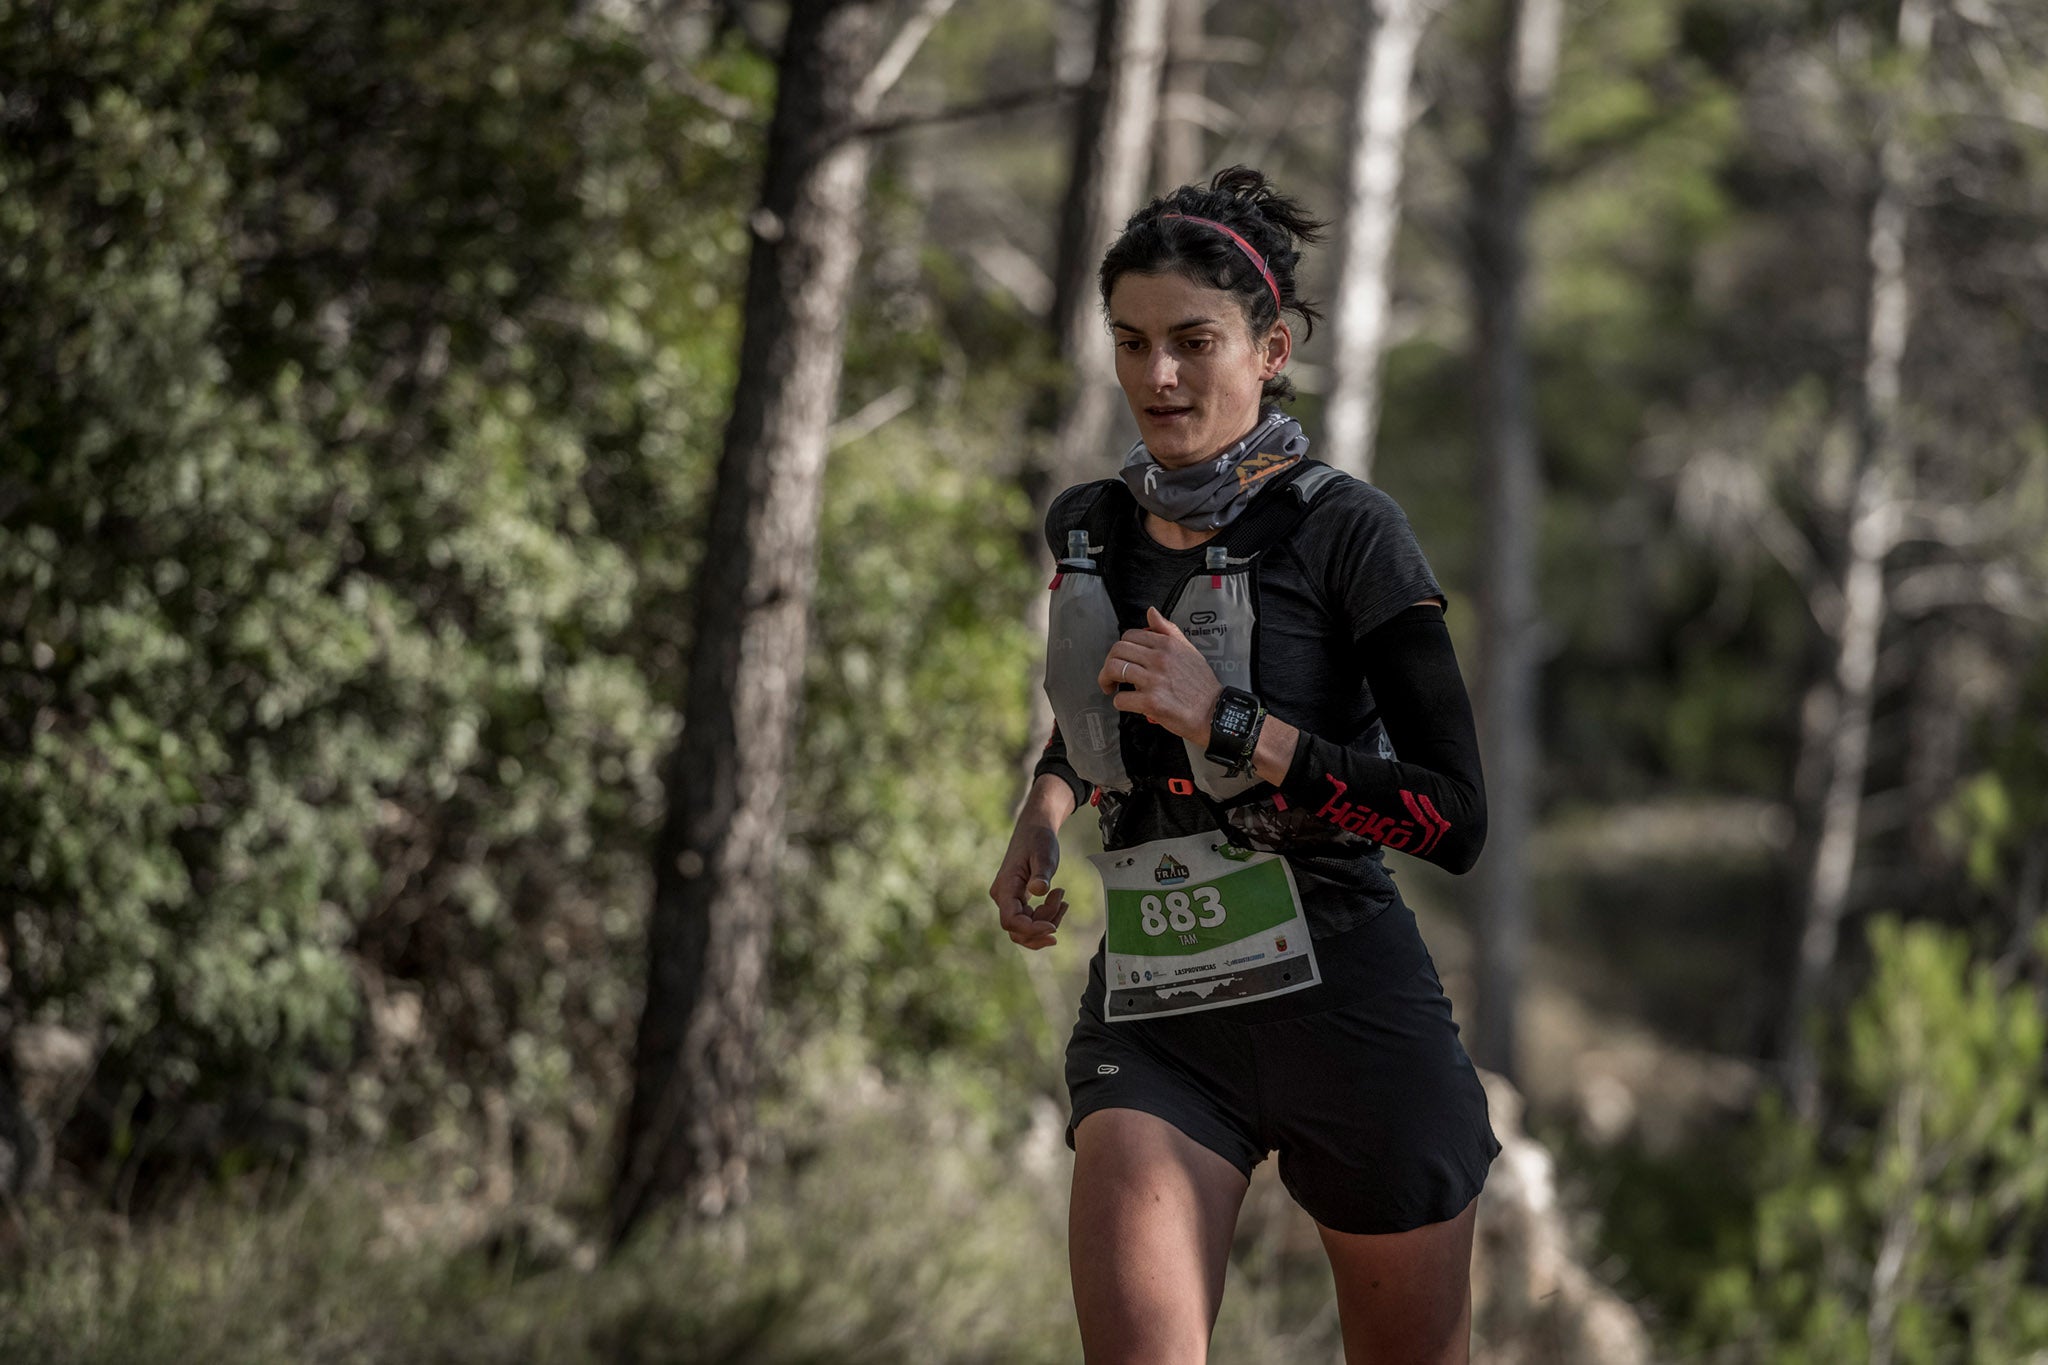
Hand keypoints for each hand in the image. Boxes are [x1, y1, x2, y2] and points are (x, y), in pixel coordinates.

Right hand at [989, 816, 1067, 950]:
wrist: (1034, 830)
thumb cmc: (1039, 840)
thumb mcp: (1044, 855)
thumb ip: (1041, 874)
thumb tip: (1038, 890)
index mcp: (1006, 886)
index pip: (1011, 920)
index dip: (1031, 929)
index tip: (1053, 927)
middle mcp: (1003, 897)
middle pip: (1018, 930)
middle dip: (1043, 925)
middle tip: (1063, 902)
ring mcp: (1009, 901)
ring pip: (1026, 929)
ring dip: (1048, 920)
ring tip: (1062, 897)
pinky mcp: (1018, 902)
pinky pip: (1030, 921)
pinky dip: (1047, 917)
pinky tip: (1060, 902)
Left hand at [1097, 606, 1222, 744]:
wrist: (1213, 711)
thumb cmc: (1201, 684)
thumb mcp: (1188, 649)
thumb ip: (1168, 630)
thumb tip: (1151, 612)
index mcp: (1167, 645)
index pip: (1129, 636)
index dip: (1120, 648)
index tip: (1122, 658)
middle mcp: (1159, 659)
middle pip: (1117, 651)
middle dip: (1108, 663)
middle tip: (1111, 674)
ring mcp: (1154, 680)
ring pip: (1114, 670)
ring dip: (1106, 680)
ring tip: (1111, 687)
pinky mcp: (1151, 702)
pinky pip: (1121, 699)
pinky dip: (1119, 702)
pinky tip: (1127, 703)